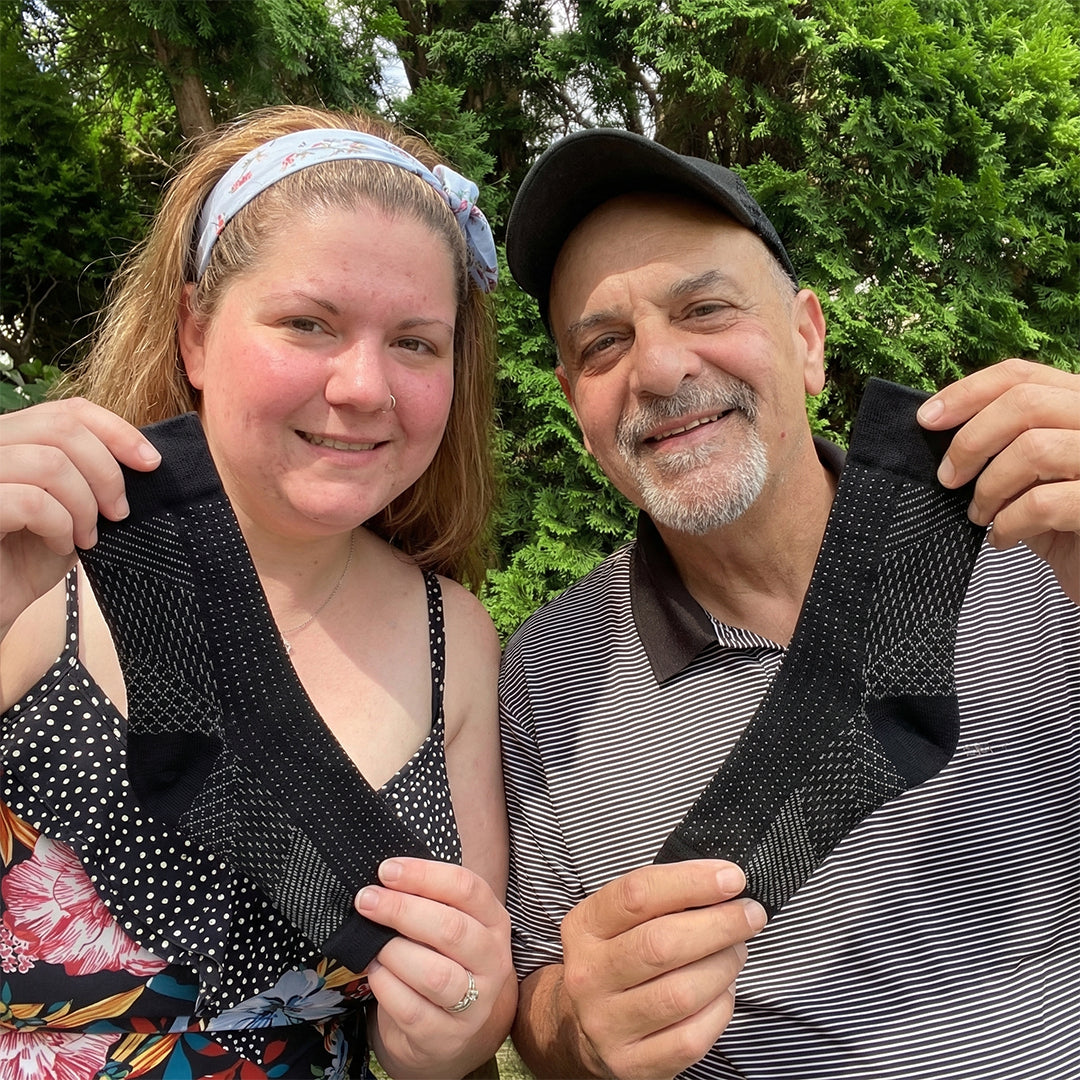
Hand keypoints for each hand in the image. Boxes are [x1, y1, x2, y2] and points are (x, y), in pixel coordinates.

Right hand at [0, 398, 159, 638]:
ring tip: (86, 537)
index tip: (150, 462)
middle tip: (118, 513)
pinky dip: (60, 525)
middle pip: (62, 428)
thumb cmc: (26, 557)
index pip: (68, 411)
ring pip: (50, 464)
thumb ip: (90, 475)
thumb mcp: (70, 507)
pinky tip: (61, 545)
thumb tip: (144, 457)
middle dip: (106, 472)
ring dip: (84, 505)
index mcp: (12, 437)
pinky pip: (32, 502)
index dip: (117, 431)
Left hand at [357, 858, 516, 1078]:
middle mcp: (493, 961)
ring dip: (393, 952)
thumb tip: (385, 875)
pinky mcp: (447, 1037)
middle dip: (401, 910)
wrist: (448, 1029)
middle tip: (366, 900)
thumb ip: (428, 900)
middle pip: (451, 929)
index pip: (467, 888)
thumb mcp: (447, 924)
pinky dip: (385, 986)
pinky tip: (375, 972)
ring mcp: (476, 1004)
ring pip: (434, 974)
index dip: (424, 875)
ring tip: (372, 944)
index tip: (386, 870)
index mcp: (494, 922)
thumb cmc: (442, 959)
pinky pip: (411, 1009)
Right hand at [556, 861, 766, 1079]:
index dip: (691, 882)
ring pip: (682, 993)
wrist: (585, 1027)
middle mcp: (589, 975)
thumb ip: (662, 900)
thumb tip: (724, 884)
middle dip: (719, 925)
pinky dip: (720, 1008)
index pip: (637, 894)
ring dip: (724, 966)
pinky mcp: (632, 1063)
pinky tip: (722, 991)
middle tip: (750, 915)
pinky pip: (692, 1036)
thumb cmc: (619, 957)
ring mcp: (608, 1024)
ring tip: (737, 951)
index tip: (732, 878)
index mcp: (584, 927)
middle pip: (662, 944)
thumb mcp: (620, 920)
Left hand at [918, 358, 1079, 603]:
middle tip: (948, 478)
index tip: (927, 419)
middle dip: (972, 441)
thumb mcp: (1031, 475)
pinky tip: (1002, 538)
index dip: (967, 392)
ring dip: (989, 487)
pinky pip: (1043, 502)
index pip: (1022, 375)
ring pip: (1034, 449)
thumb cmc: (1063, 522)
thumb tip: (939, 428)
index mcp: (1079, 404)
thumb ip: (1003, 443)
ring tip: (980, 515)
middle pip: (1025, 403)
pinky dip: (1008, 523)